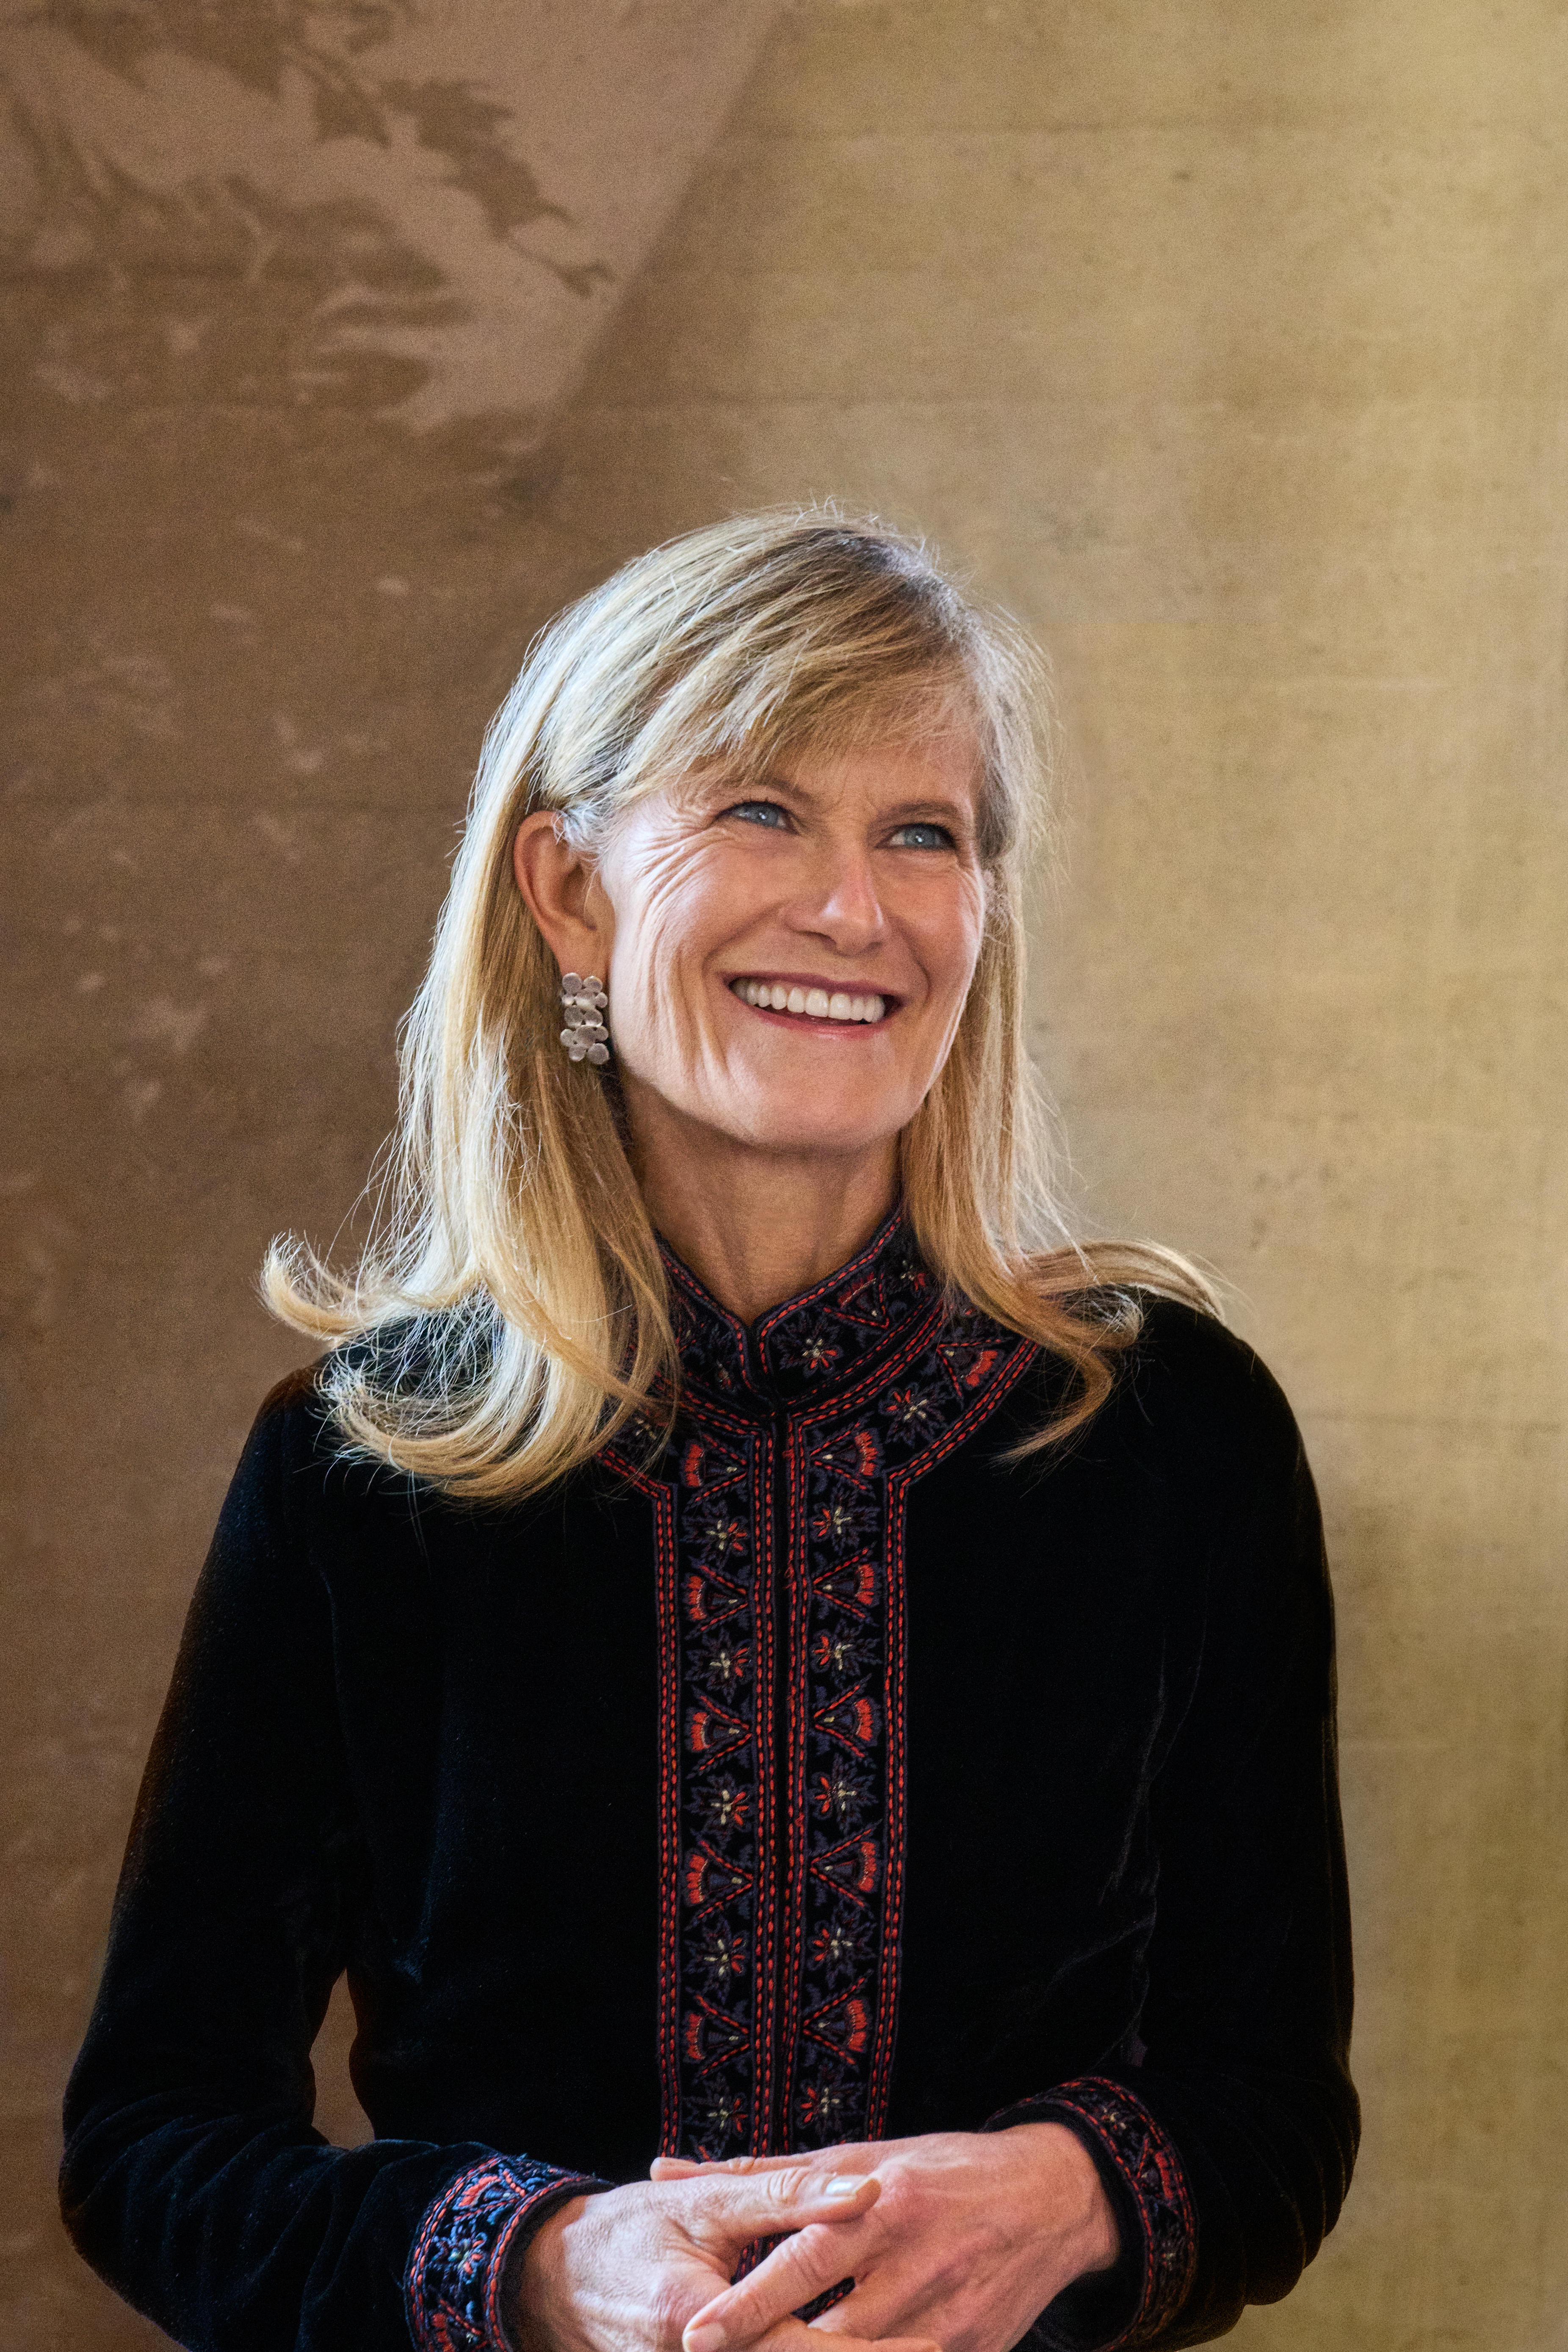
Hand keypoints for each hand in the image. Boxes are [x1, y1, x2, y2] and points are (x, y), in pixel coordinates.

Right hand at [514, 2165, 941, 2351]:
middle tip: (942, 2347)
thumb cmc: (629, 2231)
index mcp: (701, 2324)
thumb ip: (786, 2196)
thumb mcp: (705, 2203)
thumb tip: (867, 2190)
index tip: (936, 2344)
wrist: (552, 2283)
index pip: (807, 2351)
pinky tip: (850, 2344)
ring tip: (920, 2345)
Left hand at [658, 2126, 1118, 2351]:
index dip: (749, 2305)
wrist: (1050, 2198)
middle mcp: (915, 2262)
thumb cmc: (939, 2170)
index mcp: (882, 2205)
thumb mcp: (859, 2155)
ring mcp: (948, 2318)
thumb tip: (665, 2172)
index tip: (694, 2334)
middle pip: (831, 2335)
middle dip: (777, 2351)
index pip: (804, 2263)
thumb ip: (762, 2173)